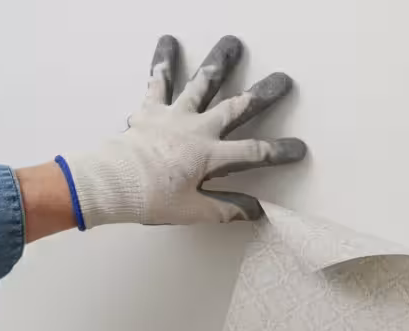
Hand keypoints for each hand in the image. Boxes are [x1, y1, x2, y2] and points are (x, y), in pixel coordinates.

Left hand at [59, 35, 305, 228]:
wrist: (110, 184)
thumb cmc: (149, 198)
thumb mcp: (193, 210)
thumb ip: (226, 208)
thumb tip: (255, 212)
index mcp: (210, 156)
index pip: (254, 152)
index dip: (279, 151)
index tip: (298, 148)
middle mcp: (197, 129)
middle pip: (237, 108)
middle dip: (263, 94)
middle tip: (282, 80)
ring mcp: (175, 115)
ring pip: (202, 84)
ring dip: (219, 62)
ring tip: (233, 43)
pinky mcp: (152, 110)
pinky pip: (159, 82)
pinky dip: (163, 62)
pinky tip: (168, 41)